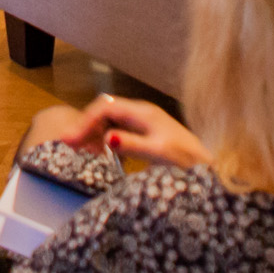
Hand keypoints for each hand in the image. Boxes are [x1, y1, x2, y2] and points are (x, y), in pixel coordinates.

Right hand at [69, 94, 208, 168]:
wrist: (205, 165)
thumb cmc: (184, 159)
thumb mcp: (158, 152)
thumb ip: (132, 144)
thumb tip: (106, 138)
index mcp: (142, 112)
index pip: (105, 107)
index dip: (85, 120)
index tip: (71, 139)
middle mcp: (140, 112)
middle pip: (104, 111)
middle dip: (85, 125)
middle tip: (68, 145)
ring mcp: (141, 122)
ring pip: (108, 120)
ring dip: (91, 132)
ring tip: (77, 149)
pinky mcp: (142, 133)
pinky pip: (115, 130)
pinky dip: (101, 138)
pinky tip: (96, 151)